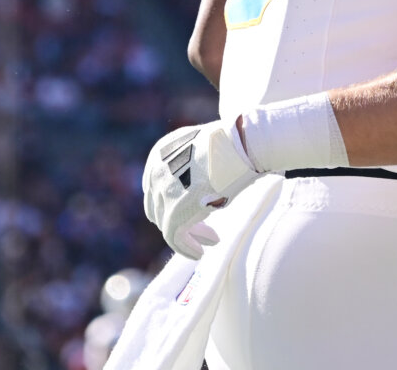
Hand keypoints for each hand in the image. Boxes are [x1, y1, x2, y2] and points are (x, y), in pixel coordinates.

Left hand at [142, 118, 261, 258]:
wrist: (241, 144)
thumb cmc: (237, 141)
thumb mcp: (206, 148)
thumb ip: (197, 163)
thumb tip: (209, 178)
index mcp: (160, 153)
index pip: (160, 187)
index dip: (176, 202)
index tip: (199, 210)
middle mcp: (155, 172)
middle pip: (160, 207)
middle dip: (181, 219)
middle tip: (205, 227)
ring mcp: (163, 193)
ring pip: (168, 224)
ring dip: (190, 234)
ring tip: (212, 239)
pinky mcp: (175, 212)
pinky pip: (174, 238)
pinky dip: (186, 248)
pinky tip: (200, 254)